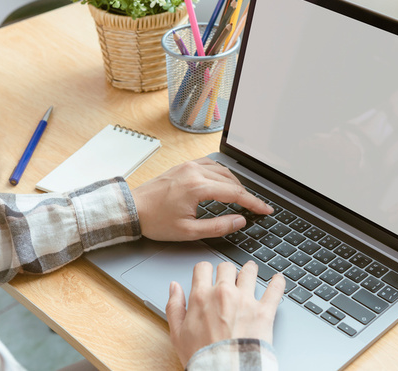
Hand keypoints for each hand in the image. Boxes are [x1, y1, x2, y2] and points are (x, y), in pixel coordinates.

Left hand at [131, 157, 271, 240]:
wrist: (132, 209)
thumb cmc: (156, 221)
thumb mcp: (188, 231)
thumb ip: (218, 227)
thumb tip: (239, 221)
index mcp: (197, 187)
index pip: (235, 193)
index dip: (254, 203)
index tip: (266, 210)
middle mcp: (195, 172)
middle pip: (232, 180)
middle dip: (246, 194)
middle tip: (256, 207)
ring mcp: (189, 166)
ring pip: (222, 170)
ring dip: (235, 183)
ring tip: (242, 198)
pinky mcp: (184, 166)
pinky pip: (210, 165)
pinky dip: (222, 174)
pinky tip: (224, 183)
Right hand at [166, 261, 284, 365]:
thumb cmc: (202, 357)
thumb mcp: (177, 334)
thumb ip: (174, 306)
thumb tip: (174, 287)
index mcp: (201, 297)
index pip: (203, 267)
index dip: (205, 270)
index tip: (208, 274)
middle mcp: (224, 293)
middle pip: (226, 267)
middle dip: (227, 272)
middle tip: (230, 277)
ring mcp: (245, 300)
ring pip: (249, 271)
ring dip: (250, 270)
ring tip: (251, 272)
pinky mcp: (264, 311)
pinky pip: (274, 288)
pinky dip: (277, 282)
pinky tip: (277, 279)